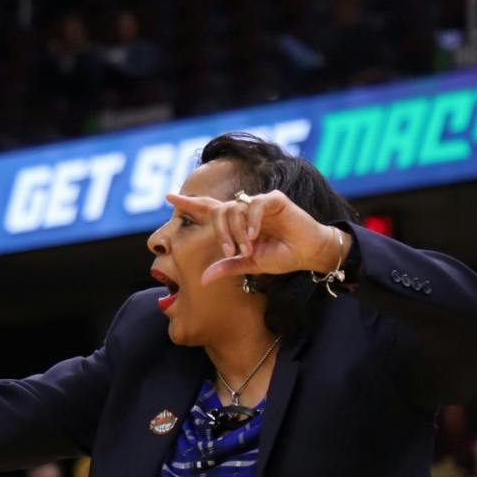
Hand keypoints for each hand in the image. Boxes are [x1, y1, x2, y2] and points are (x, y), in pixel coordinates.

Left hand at [166, 190, 341, 285]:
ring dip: (237, 232)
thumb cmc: (281, 256)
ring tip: (248, 248)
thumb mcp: (250, 264)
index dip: (190, 202)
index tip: (168, 196)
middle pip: (218, 211)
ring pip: (234, 209)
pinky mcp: (274, 200)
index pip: (209, 208)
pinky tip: (255, 235)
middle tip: (230, 250)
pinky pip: (255, 206)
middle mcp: (245, 209)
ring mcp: (259, 203)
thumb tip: (202, 280)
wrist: (308, 254)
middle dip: (220, 232)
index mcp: (237, 222)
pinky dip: (252, 221)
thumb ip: (227, 266)